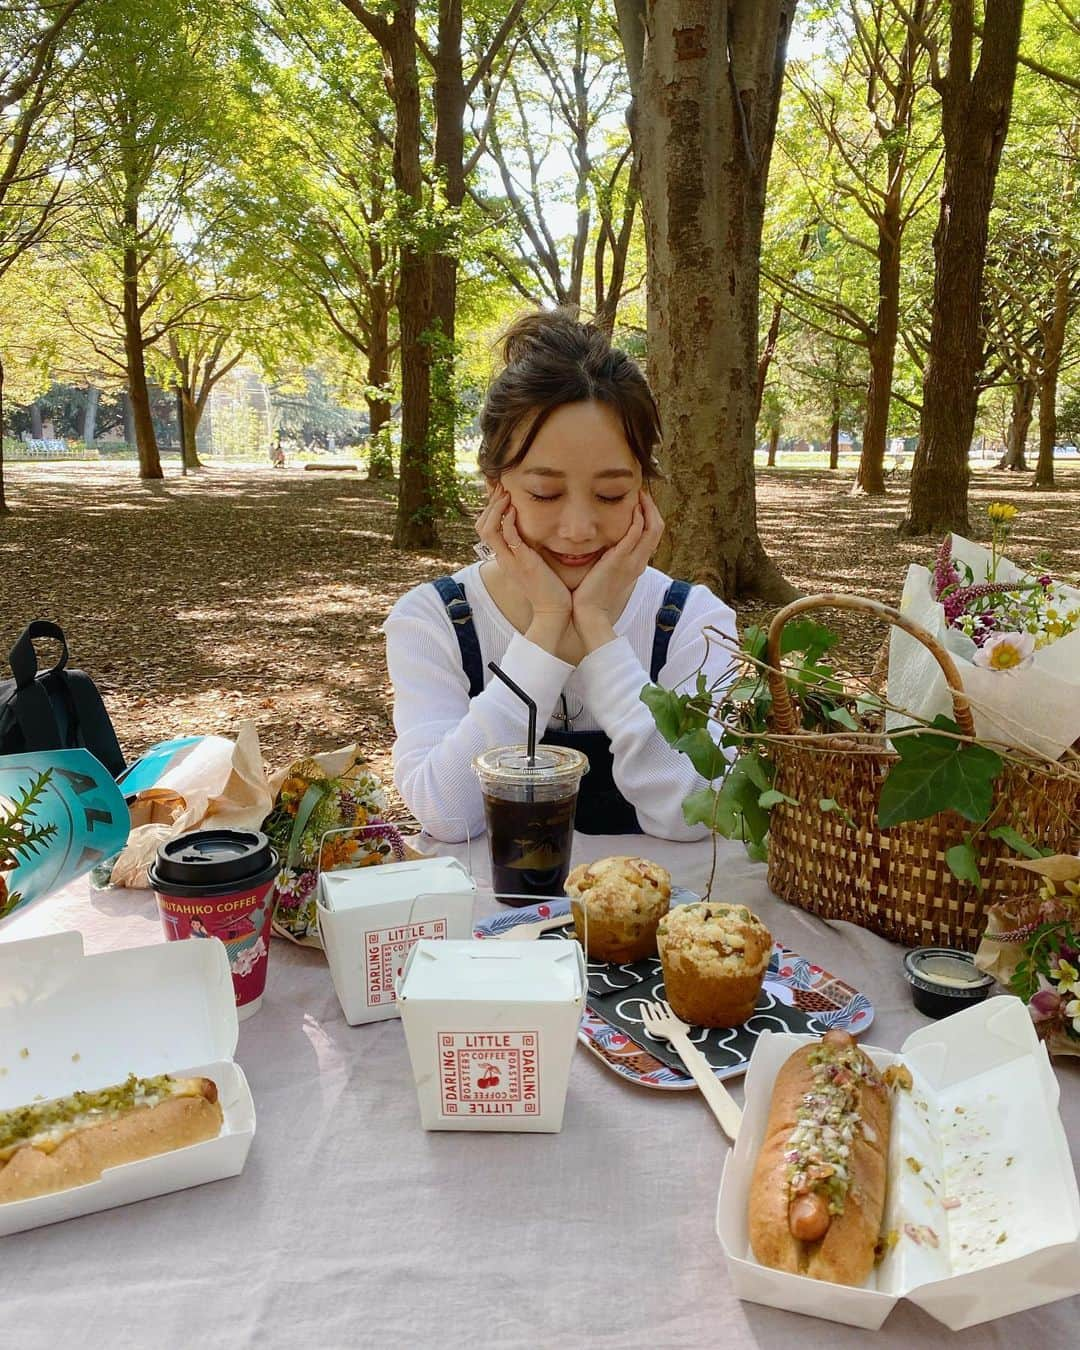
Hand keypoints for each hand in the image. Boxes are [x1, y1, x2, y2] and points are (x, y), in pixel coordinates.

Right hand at [475, 483, 571, 652]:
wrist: (554, 610)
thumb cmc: (550, 587)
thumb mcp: (535, 564)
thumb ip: (531, 549)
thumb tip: (536, 533)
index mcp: (504, 557)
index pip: (486, 528)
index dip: (490, 508)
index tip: (501, 492)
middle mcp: (503, 557)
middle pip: (481, 526)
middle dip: (490, 504)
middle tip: (502, 488)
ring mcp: (510, 560)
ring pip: (488, 529)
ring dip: (495, 508)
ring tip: (506, 494)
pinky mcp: (522, 562)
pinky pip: (507, 537)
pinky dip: (508, 520)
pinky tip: (514, 509)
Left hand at [571, 491, 664, 651]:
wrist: (589, 613)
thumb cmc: (594, 595)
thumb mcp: (608, 573)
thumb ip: (612, 559)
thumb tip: (605, 546)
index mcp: (637, 564)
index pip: (652, 535)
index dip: (650, 516)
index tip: (641, 503)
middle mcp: (639, 561)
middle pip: (657, 529)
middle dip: (652, 508)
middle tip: (642, 493)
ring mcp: (631, 561)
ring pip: (651, 529)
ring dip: (647, 508)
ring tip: (638, 494)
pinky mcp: (619, 560)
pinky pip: (635, 535)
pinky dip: (637, 519)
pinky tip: (632, 508)